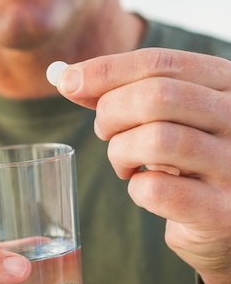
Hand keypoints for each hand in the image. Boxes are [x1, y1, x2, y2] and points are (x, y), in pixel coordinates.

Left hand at [56, 48, 230, 283]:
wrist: (224, 219)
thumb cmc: (188, 158)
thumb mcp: (168, 115)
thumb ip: (124, 92)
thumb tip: (67, 78)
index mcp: (227, 83)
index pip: (162, 63)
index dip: (107, 70)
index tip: (68, 81)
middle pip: (157, 96)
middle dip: (111, 113)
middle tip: (104, 132)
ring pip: (156, 140)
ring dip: (121, 152)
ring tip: (124, 163)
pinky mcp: (220, 211)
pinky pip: (157, 190)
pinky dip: (136, 189)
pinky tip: (143, 188)